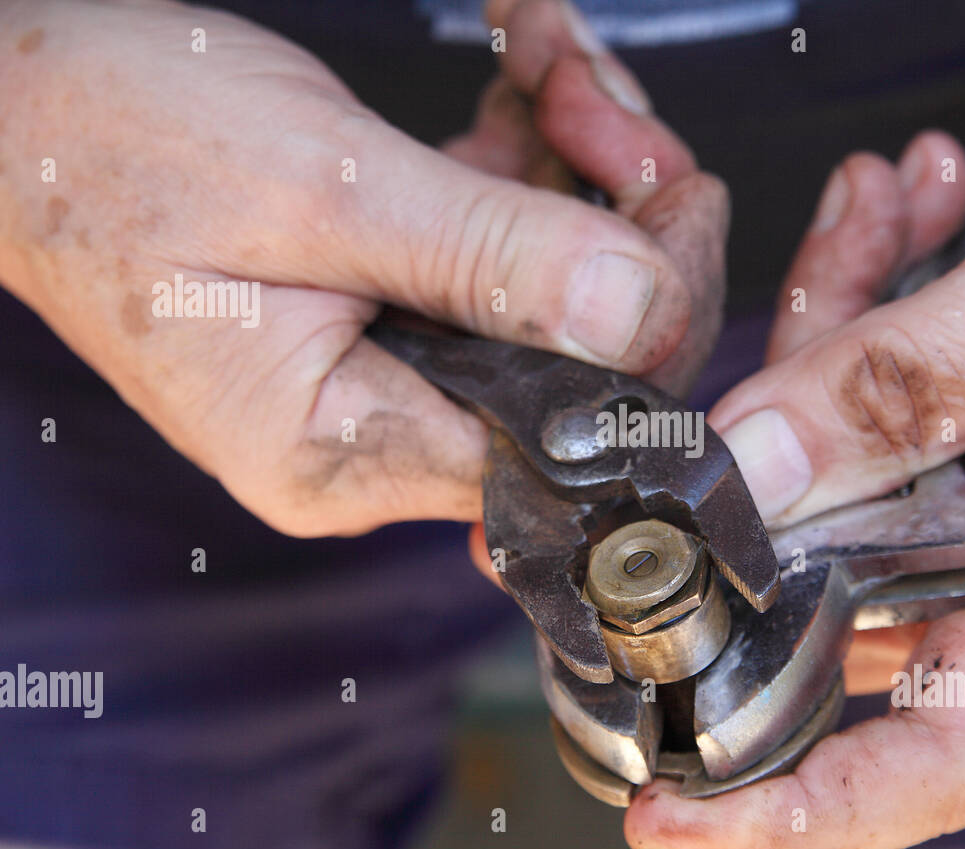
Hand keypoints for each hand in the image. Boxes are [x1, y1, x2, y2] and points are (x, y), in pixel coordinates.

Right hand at [0, 0, 723, 534]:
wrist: (14, 104)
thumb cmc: (111, 145)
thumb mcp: (318, 190)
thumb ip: (488, 258)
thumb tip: (637, 313)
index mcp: (348, 449)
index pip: (563, 437)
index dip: (648, 324)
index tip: (675, 198)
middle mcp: (378, 434)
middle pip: (570, 360)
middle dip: (616, 215)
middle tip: (599, 98)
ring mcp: (389, 373)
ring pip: (547, 292)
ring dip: (575, 163)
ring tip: (553, 60)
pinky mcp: (390, 311)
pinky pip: (497, 250)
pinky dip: (524, 158)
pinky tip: (525, 74)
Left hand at [625, 0, 964, 848]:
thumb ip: (910, 386)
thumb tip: (749, 473)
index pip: (945, 751)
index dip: (806, 810)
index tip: (672, 818)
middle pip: (834, 578)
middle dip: (759, 482)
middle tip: (715, 388)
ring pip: (823, 459)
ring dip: (823, 328)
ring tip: (881, 214)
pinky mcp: (955, 406)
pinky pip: (851, 379)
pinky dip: (851, 288)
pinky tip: (895, 203)